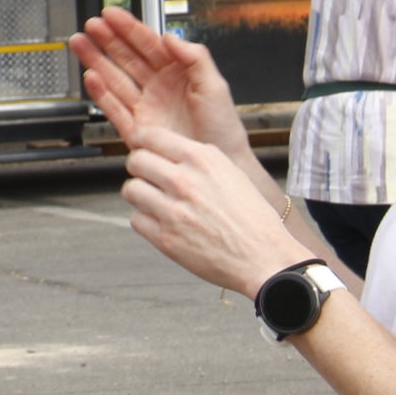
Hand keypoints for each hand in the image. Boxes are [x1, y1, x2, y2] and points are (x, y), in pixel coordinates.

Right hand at [70, 7, 249, 158]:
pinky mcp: (136, 130)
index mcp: (177, 74)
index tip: (112, 16)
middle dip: (107, 40)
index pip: (148, 44)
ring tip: (80, 44)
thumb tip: (171, 37)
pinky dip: (100, 94)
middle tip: (90, 26)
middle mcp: (158, 88)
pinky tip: (91, 77)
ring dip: (96, 61)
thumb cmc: (223, 130)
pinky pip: (114, 108)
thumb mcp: (216, 86)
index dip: (129, 29)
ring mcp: (145, 108)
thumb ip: (195, 58)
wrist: (218, 167)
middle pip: (126, 58)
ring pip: (115, 79)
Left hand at [119, 126, 305, 294]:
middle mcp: (185, 180)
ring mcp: (173, 210)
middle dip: (139, 168)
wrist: (265, 258)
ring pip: (131, 189)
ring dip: (140, 195)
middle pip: (135, 161)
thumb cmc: (253, 218)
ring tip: (155, 202)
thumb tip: (171, 151)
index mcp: (203, 159)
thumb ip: (200, 160)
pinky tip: (162, 223)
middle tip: (148, 178)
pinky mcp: (166, 238)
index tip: (142, 149)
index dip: (142, 142)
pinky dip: (145, 221)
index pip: (151, 136)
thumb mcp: (232, 173)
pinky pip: (136, 219)